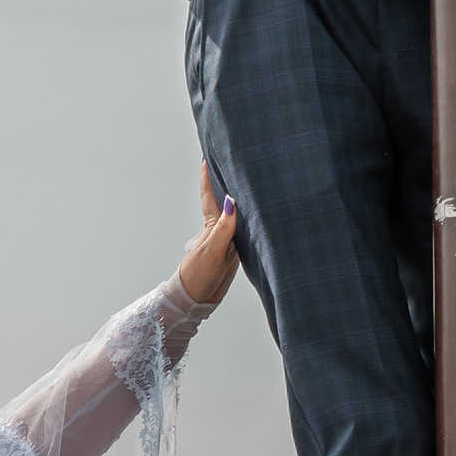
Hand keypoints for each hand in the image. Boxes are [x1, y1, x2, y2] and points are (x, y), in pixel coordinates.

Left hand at [178, 166, 242, 309]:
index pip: (210, 195)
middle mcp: (220, 229)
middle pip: (224, 200)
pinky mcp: (235, 252)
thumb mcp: (213, 250)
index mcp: (211, 225)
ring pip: (237, 215)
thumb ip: (224, 228)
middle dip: (226, 181)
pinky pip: (246, 231)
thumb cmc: (198, 274)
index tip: (207, 155)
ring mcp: (228, 240)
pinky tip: (259, 216)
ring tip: (249, 182)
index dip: (207, 175)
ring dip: (241, 200)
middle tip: (233, 161)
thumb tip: (231, 200)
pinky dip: (251, 221)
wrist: (197, 299)